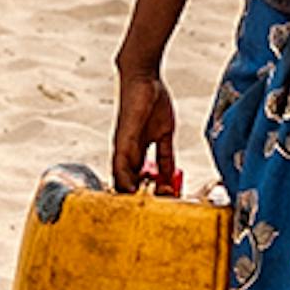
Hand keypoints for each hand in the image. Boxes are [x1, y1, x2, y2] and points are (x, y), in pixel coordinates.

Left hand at [106, 56, 183, 197]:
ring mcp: (122, 146)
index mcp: (135, 153)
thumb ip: (165, 156)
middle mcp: (125, 153)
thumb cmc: (152, 101)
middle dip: (138, 201)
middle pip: (125, 185)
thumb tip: (170, 175)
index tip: (162, 205)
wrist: (143, 76)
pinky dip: (126, 179)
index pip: (137, 181)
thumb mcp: (164, 134)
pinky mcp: (123, 137)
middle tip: (153, 213)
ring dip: (130, 195)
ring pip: (120, 178)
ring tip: (141, 210)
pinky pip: (121, 164)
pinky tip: (132, 191)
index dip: (147, 195)